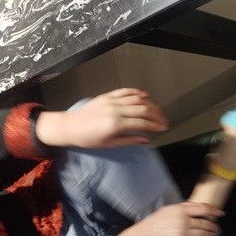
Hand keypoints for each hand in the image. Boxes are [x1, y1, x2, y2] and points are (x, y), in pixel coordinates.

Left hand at [36, 88, 168, 147]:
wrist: (71, 127)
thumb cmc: (89, 139)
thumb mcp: (110, 144)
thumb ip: (130, 140)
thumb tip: (146, 139)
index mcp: (116, 124)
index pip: (142, 123)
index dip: (155, 125)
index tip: (163, 128)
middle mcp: (116, 110)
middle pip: (143, 109)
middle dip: (157, 114)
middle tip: (164, 120)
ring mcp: (111, 101)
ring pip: (136, 99)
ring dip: (150, 104)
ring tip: (158, 110)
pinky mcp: (107, 96)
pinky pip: (125, 91)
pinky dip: (137, 92)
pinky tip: (145, 96)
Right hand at [135, 202, 223, 235]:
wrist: (145, 234)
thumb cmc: (157, 221)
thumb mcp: (169, 208)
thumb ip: (184, 207)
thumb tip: (199, 207)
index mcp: (181, 210)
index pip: (203, 209)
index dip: (214, 211)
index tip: (221, 213)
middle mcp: (183, 221)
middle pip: (205, 223)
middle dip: (214, 226)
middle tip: (217, 227)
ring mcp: (183, 233)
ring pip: (203, 234)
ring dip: (211, 234)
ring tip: (214, 234)